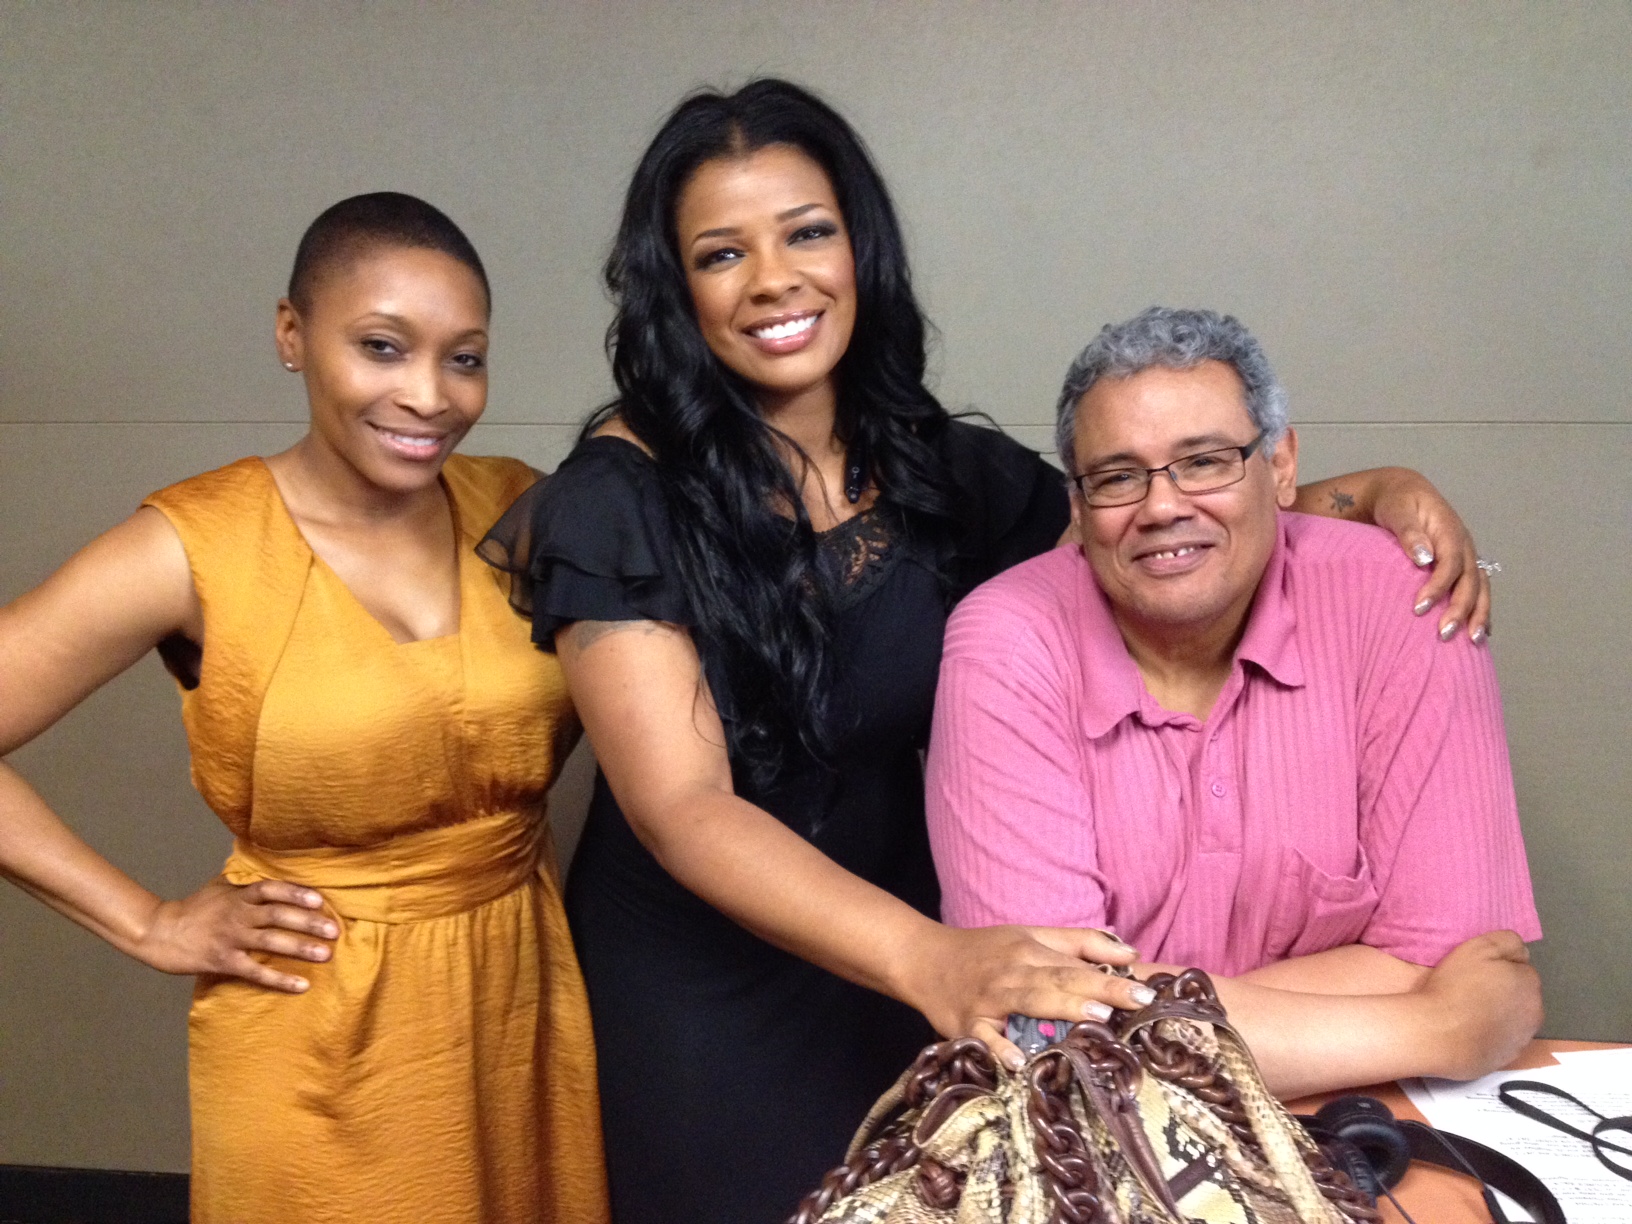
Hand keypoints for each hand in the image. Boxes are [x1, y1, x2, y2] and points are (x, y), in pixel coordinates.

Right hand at [132, 877, 337, 992]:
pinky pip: (256, 972)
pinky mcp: (222, 961)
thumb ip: (247, 881)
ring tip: (326, 955)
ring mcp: (230, 939)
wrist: (158, 932)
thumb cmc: (194, 909)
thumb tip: (276, 866)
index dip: (296, 893)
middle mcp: (237, 914)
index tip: (320, 899)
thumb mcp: (220, 887)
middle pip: (277, 915)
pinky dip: (280, 979)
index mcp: (238, 895)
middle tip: (334, 931)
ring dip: (300, 948)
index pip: (271, 889)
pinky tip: (302, 985)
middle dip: (308, 922)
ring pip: (271, 942)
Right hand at [902, 924, 1146, 1070]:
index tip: (1147, 989)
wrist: (924, 960)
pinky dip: (998, 1048)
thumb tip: (1130, 952)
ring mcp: (989, 998)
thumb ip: (1080, 942)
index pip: (1077, 963)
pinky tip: (1017, 1061)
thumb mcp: (1030, 936)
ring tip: (1097, 1018)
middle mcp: (1013, 971)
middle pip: (1060, 979)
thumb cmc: (986, 951)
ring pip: (1029, 1001)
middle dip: (1099, 989)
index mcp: (1030, 950)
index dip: (1112, 976)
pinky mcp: (966, 1024)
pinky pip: (984, 1037)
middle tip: (1137, 1001)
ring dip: (1062, 1008)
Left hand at [1369, 469, 1491, 643]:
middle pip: (1470, 581)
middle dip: (1460, 609)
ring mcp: (1466, 555)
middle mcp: (1464, 545)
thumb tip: (1424, 557)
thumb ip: (1409, 532)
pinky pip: (1478, 589)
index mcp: (1450, 530)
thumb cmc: (1396, 502)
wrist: (1403, 492)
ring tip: (1473, 641)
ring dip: (1479, 614)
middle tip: (1443, 634)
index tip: (1419, 609)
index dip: (1438, 587)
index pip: (1450, 564)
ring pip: (1480, 587)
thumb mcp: (1398, 510)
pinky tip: (1480, 632)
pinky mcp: (1462, 565)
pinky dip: (1481, 610)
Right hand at [1417, 931, 1542, 1080]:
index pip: (1521, 969)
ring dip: (1499, 1015)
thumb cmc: (1455, 987)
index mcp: (1529, 983)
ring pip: (1513, 1020)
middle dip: (1504, 992)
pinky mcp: (1505, 1059)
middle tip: (1471, 990)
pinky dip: (1490, 1036)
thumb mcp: (1479, 947)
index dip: (1498, 968)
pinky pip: (1501, 1041)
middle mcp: (1534, 1012)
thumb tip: (1521, 952)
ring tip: (1468, 1013)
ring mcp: (1521, 1039)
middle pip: (1520, 996)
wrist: (1436, 1034)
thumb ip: (1507, 942)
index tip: (1477, 971)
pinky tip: (1468, 1032)